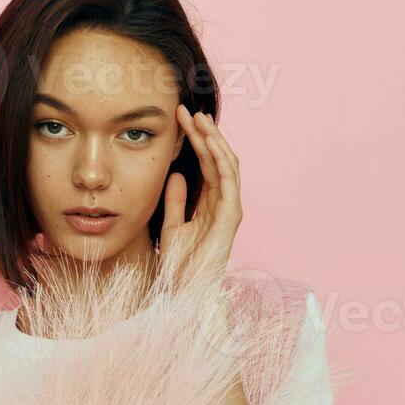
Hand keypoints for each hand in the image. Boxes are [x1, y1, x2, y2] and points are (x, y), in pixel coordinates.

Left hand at [159, 105, 242, 285]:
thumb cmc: (180, 267)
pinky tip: (208, 140)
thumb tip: (174, 174)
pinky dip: (220, 157)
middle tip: (187, 111)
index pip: (206, 165)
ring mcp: (229, 209)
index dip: (194, 142)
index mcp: (210, 205)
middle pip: (217, 160)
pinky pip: (228, 179)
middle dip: (204, 134)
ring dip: (212, 139)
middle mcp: (223, 204)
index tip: (179, 121)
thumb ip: (176, 200)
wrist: (186, 293)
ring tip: (198, 118)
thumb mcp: (173, 225)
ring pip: (226, 164)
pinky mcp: (231, 215)